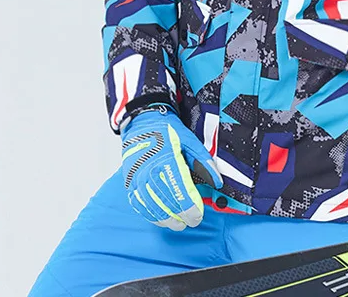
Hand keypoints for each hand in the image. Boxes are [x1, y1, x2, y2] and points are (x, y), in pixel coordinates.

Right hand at [120, 106, 222, 229]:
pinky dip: (151, 215)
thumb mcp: (190, 141)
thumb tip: (217, 181)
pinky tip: (161, 218)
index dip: (191, 208)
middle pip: (167, 204)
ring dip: (166, 220)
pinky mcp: (129, 183)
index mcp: (167, 160)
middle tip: (192, 221)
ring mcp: (137, 179)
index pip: (181, 192)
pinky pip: (140, 205)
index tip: (198, 215)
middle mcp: (150, 172)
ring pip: (152, 208)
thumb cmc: (166, 131)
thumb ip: (204, 162)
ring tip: (178, 223)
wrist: (142, 123)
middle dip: (181, 217)